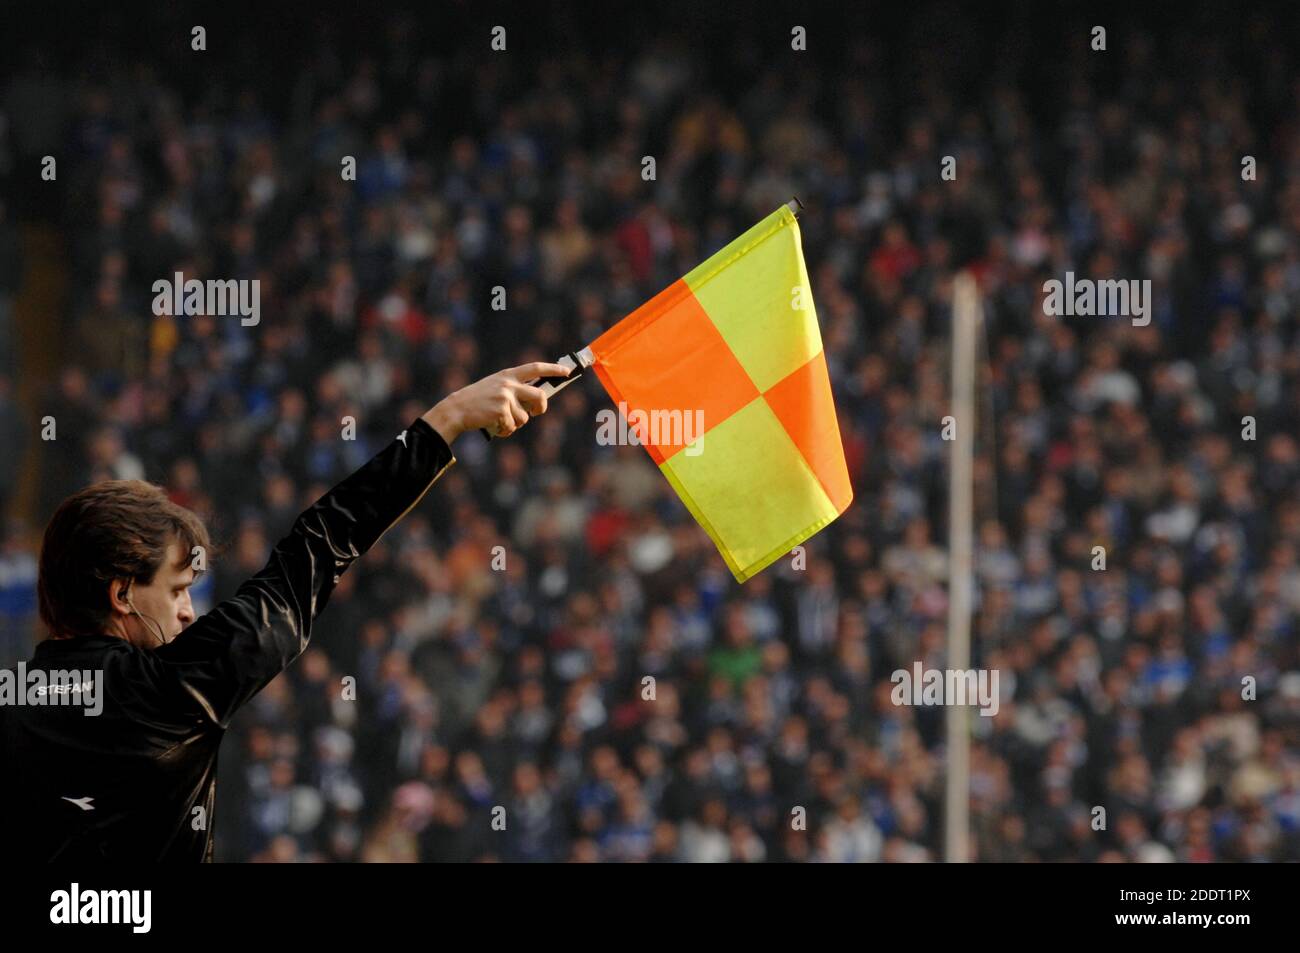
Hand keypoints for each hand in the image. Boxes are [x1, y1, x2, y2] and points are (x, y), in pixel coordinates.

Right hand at [422, 362, 571, 444]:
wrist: (457, 409)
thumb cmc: (477, 401)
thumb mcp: (495, 387)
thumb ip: (514, 390)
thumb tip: (537, 401)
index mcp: (508, 375)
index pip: (535, 368)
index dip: (553, 369)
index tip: (566, 372)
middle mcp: (508, 384)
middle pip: (539, 396)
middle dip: (541, 408)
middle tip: (535, 412)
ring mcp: (505, 397)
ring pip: (524, 418)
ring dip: (515, 424)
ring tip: (500, 421)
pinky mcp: (501, 411)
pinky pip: (512, 427)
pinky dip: (505, 431)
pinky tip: (494, 426)